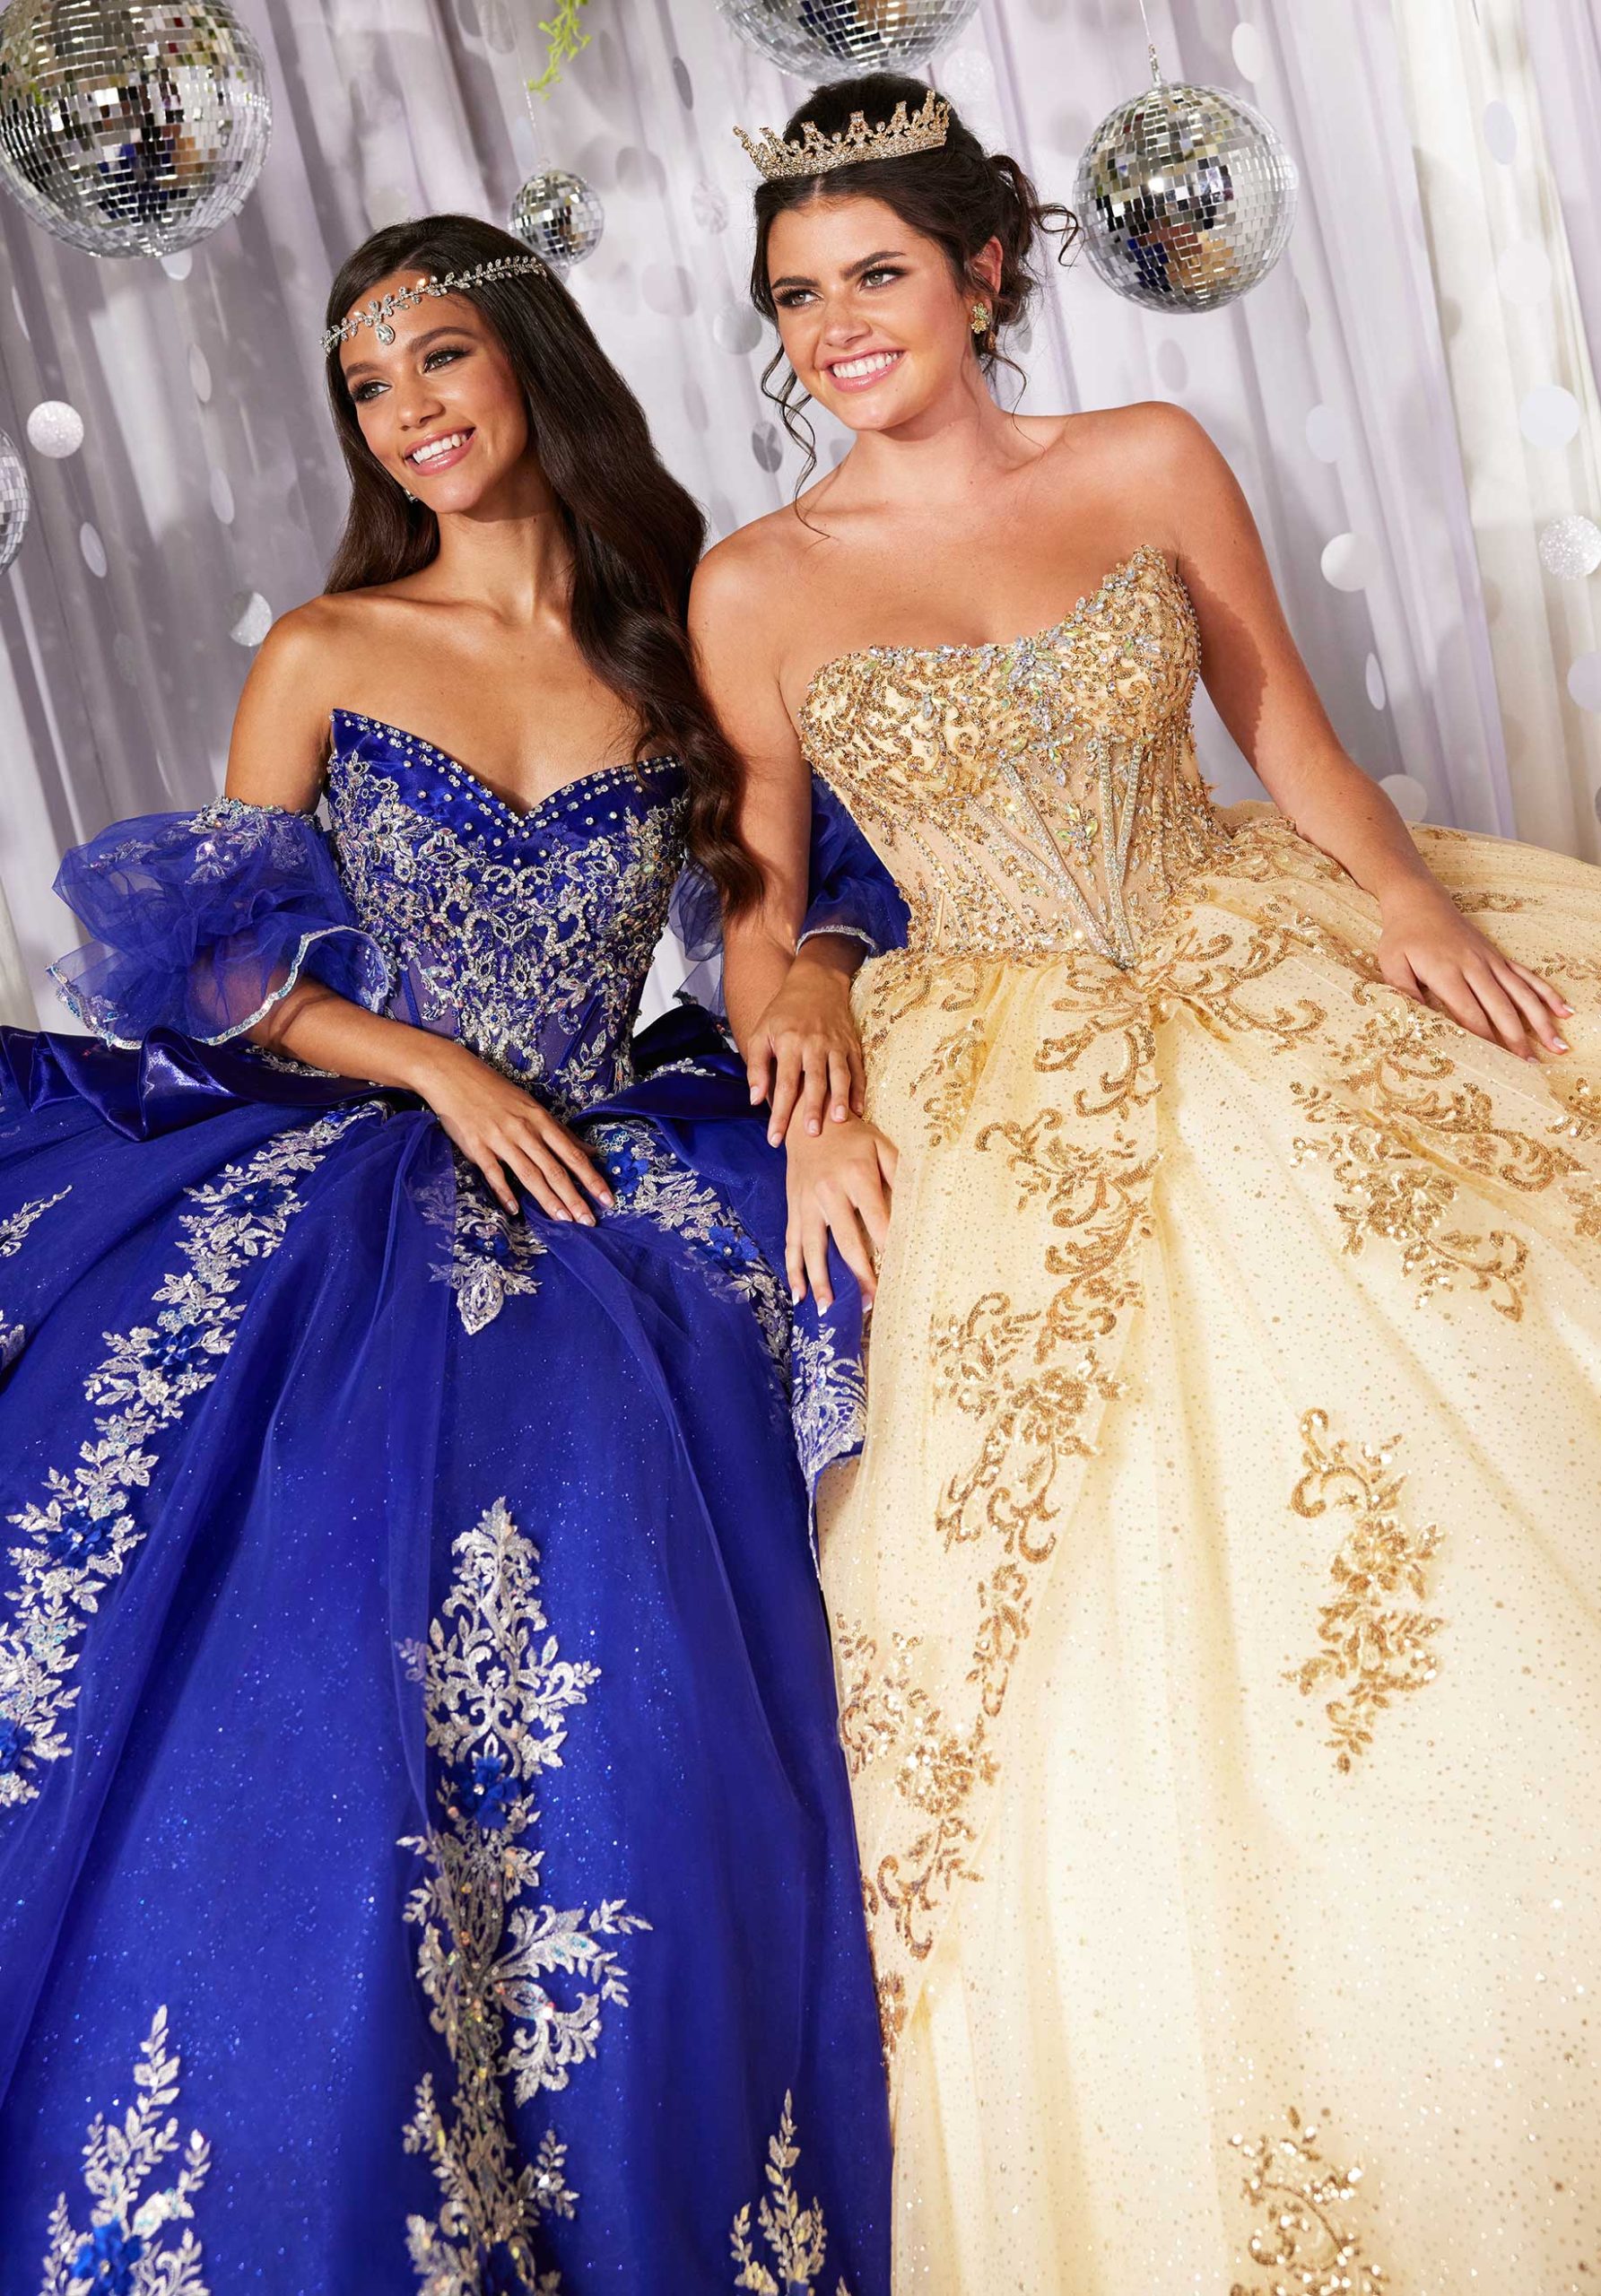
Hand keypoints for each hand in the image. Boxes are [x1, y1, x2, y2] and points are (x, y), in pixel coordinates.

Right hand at [410, 1039, 613, 1221]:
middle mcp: (525, 1131)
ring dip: (548, 1199)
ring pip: (529, 1174)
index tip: (607, 1198)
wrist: (454, 1075)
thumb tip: (590, 1151)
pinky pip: (493, 1173)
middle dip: (574, 1197)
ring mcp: (500, 1139)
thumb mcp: (533, 1107)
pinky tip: (515, 1209)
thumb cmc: (497, 1092)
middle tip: (589, 1222)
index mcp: (540, 1120)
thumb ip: (561, 1132)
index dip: (591, 1178)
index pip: (572, 1154)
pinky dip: (504, 1192)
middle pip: (554, 1169)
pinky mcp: (477, 1146)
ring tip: (563, 1220)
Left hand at [746, 940, 866, 1147]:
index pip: (783, 1084)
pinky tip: (859, 1110)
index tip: (774, 1138)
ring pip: (840, 1075)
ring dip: (840, 1099)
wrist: (816, 983)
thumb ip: (756, 1067)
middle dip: (812, 1109)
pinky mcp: (851, 1044)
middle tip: (811, 1135)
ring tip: (840, 1122)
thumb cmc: (782, 1013)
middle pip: (814, 1082)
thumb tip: (755, 1100)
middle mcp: (814, 1045)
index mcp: (789, 1043)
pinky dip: (859, 1090)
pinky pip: (857, 1070)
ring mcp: (836, 1044)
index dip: (779, 1113)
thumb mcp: (761, 1033)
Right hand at [784, 1116, 898, 1310]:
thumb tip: (918, 1204)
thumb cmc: (852, 1135)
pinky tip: (799, 1294)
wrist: (808, 1119)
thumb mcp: (881, 1144)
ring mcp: (807, 1204)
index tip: (899, 1274)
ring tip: (828, 1309)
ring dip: (821, 1281)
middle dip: (860, 1275)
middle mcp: (829, 1193)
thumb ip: (900, 1171)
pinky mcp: (793, 1209)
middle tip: (871, 1304)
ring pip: (813, 1249)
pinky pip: (792, 1243)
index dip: (888, 1247)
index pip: (877, 1220)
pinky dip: (793, 1270)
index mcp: (856, 1177)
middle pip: (847, 1242)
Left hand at [1377, 880, 1571, 1059]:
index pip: (1469, 1013)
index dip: (1484, 1038)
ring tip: (1557, 1045)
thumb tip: (1414, 1021)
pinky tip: (1562, 1010)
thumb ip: (1404, 992)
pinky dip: (1546, 994)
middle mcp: (1474, 967)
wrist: (1419, 900)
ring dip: (1541, 1021)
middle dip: (1517, 1038)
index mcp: (1447, 972)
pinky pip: (1526, 977)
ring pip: (1521, 994)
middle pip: (1501, 1008)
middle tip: (1531, 1066)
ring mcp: (1490, 961)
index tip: (1496, 1062)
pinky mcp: (1497, 957)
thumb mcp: (1392, 964)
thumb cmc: (1403, 936)